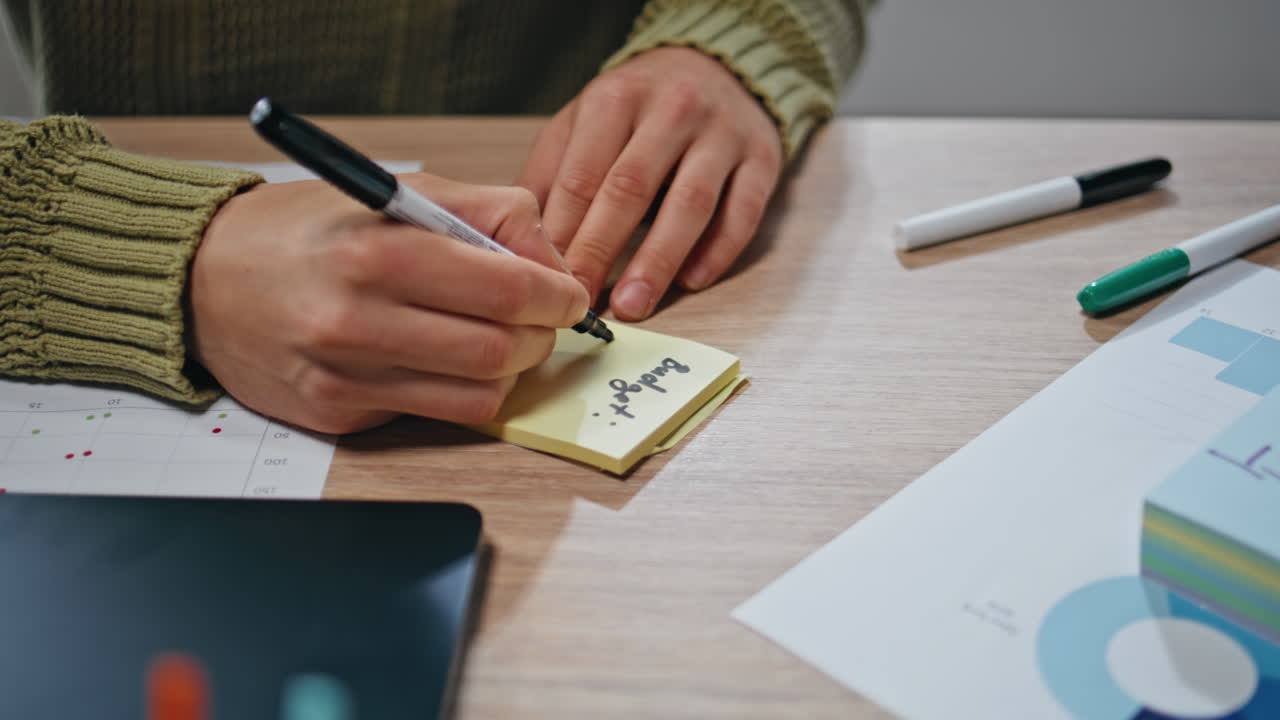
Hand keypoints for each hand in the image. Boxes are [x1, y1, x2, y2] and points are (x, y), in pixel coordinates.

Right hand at [188, 174, 589, 433]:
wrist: (202, 280)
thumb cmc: (307, 231)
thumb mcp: (399, 192)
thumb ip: (489, 213)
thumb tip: (555, 262)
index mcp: (378, 254)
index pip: (511, 292)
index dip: (559, 296)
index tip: (566, 292)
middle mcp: (358, 321)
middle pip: (502, 351)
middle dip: (541, 335)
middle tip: (537, 317)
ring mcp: (346, 378)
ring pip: (480, 395)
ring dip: (509, 369)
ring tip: (496, 338)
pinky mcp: (338, 416)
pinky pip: (436, 415)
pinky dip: (460, 390)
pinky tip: (444, 359)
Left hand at [518, 46, 783, 320]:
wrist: (720, 66)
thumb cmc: (641, 107)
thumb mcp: (586, 119)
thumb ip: (552, 171)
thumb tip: (519, 238)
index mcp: (617, 98)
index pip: (583, 175)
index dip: (563, 232)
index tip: (547, 279)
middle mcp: (673, 109)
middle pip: (631, 188)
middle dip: (602, 251)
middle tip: (582, 302)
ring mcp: (722, 132)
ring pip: (691, 202)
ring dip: (659, 260)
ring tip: (634, 305)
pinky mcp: (762, 156)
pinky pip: (744, 209)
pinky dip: (719, 249)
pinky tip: (693, 281)